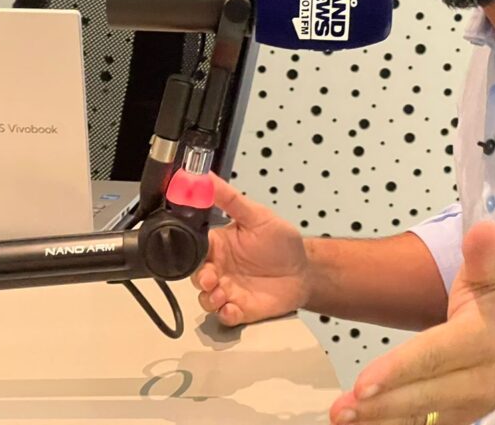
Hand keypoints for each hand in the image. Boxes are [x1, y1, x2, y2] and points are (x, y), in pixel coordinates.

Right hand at [191, 175, 311, 326]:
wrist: (304, 271)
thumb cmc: (281, 243)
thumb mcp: (258, 216)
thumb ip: (231, 199)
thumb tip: (209, 178)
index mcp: (219, 245)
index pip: (194, 247)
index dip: (190, 252)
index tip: (195, 253)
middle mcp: (219, 268)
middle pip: (196, 276)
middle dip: (200, 279)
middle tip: (211, 278)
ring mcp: (228, 289)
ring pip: (206, 298)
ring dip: (210, 298)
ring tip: (223, 294)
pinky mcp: (239, 308)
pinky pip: (224, 316)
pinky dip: (225, 314)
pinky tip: (233, 308)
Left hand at [329, 220, 494, 424]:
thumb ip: (483, 253)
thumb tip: (483, 229)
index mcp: (483, 338)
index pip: (434, 356)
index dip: (398, 370)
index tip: (364, 381)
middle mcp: (479, 379)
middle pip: (423, 395)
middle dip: (380, 404)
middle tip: (341, 408)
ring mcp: (470, 406)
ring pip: (421, 420)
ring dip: (380, 422)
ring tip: (343, 419)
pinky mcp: (460, 419)